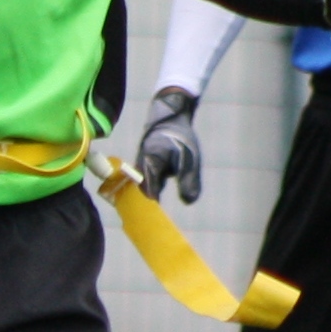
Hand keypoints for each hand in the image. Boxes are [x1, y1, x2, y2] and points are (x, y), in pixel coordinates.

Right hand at [137, 88, 202, 203]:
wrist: (171, 115)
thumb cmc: (181, 137)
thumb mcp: (189, 159)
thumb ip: (189, 180)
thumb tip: (188, 202)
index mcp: (150, 164)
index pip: (148, 191)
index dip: (153, 205)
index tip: (158, 216)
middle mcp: (141, 164)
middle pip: (143, 189)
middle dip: (151, 199)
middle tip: (159, 212)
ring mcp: (141, 162)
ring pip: (145, 182)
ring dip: (154, 189)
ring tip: (161, 198)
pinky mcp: (145, 160)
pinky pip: (147, 176)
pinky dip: (154, 181)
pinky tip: (163, 182)